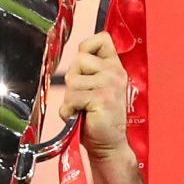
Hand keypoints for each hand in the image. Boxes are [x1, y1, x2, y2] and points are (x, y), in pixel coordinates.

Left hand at [66, 31, 132, 157]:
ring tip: (82, 108)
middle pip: (78, 59)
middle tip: (83, 97)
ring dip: (70, 98)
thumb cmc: (98, 118)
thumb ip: (89, 70)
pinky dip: (69, 110)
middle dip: (73, 80)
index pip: (101, 38)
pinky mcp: (102, 98)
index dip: (86, 48)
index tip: (85, 68)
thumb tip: (74, 58)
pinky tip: (79, 116)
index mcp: (115, 66)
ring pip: (72, 80)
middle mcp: (115, 72)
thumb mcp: (96, 87)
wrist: (108, 145)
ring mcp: (110, 84)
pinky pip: (72, 98)